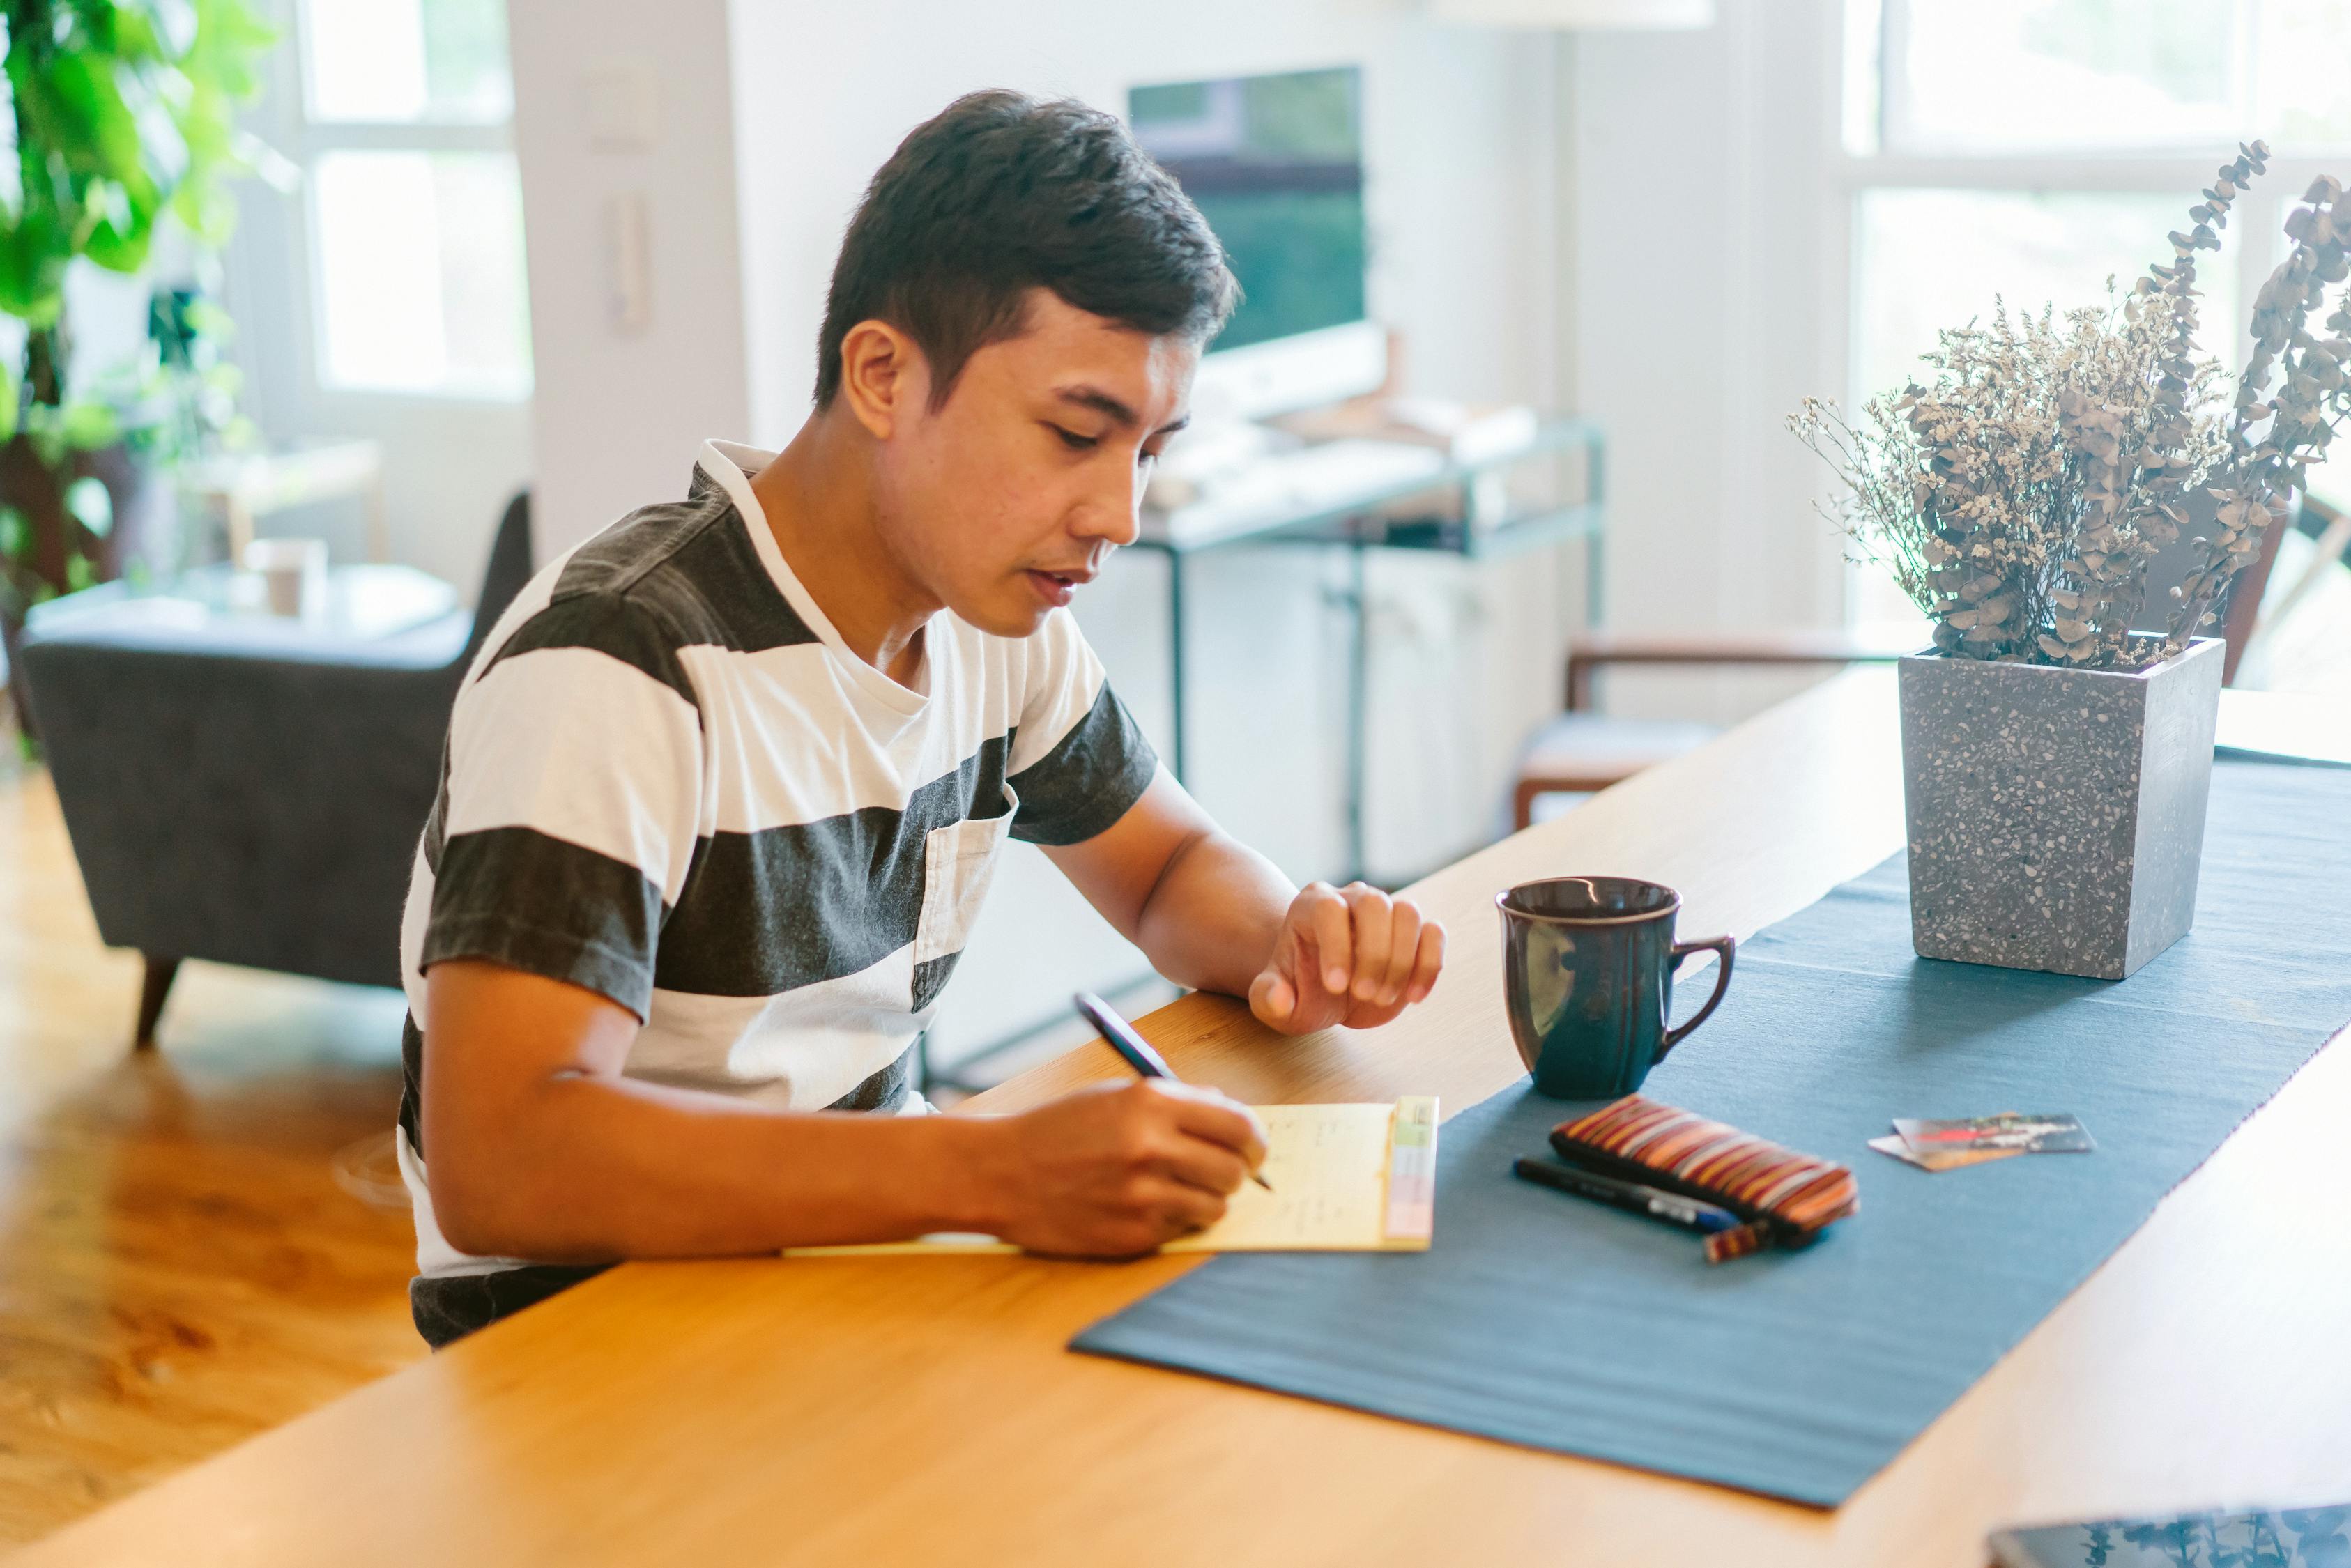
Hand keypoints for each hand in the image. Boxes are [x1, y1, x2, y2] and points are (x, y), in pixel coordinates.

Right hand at [978, 1079, 1267, 1256]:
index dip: (1254, 1139)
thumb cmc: (1059, 1130)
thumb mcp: (1116, 1095)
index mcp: (1151, 1104)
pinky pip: (1181, 1231)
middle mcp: (1151, 1148)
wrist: (1000, 1173)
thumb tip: (1233, 1117)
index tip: (1252, 1147)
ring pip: (1216, 1207)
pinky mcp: (1132, 1235)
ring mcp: (1142, 1196)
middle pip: (1235, 1170)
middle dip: (1235, 1172)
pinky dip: (1175, 1221)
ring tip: (1178, 1189)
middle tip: (1220, 1172)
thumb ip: (1177, 1103)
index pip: (1238, 1125)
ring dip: (1207, 1200)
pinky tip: (1145, 1207)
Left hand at [1248, 881, 1445, 1033]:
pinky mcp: (1414, 934)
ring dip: (1402, 961)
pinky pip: (1434, 933)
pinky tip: (1413, 997)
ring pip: (1408, 913)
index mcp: (1312, 906)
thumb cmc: (1298, 991)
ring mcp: (1386, 912)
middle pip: (1375, 903)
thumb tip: (1280, 999)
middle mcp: (1351, 899)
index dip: (1336, 946)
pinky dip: (1430, 965)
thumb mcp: (1273, 1001)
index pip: (1330, 909)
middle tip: (1362, 995)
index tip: (1335, 987)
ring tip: (1382, 998)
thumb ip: (1267, 999)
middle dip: (1373, 954)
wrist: (1327, 991)